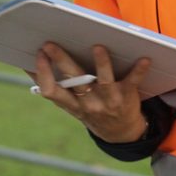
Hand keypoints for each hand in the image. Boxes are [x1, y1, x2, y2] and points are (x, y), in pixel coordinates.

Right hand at [31, 42, 151, 142]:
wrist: (121, 132)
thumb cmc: (92, 109)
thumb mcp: (72, 105)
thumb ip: (58, 87)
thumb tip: (31, 65)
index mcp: (72, 105)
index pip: (51, 91)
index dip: (43, 74)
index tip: (38, 55)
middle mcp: (88, 103)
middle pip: (73, 81)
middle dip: (61, 60)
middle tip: (51, 43)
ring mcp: (108, 100)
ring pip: (104, 81)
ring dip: (101, 63)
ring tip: (97, 46)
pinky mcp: (127, 95)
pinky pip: (133, 81)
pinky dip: (139, 69)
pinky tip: (145, 58)